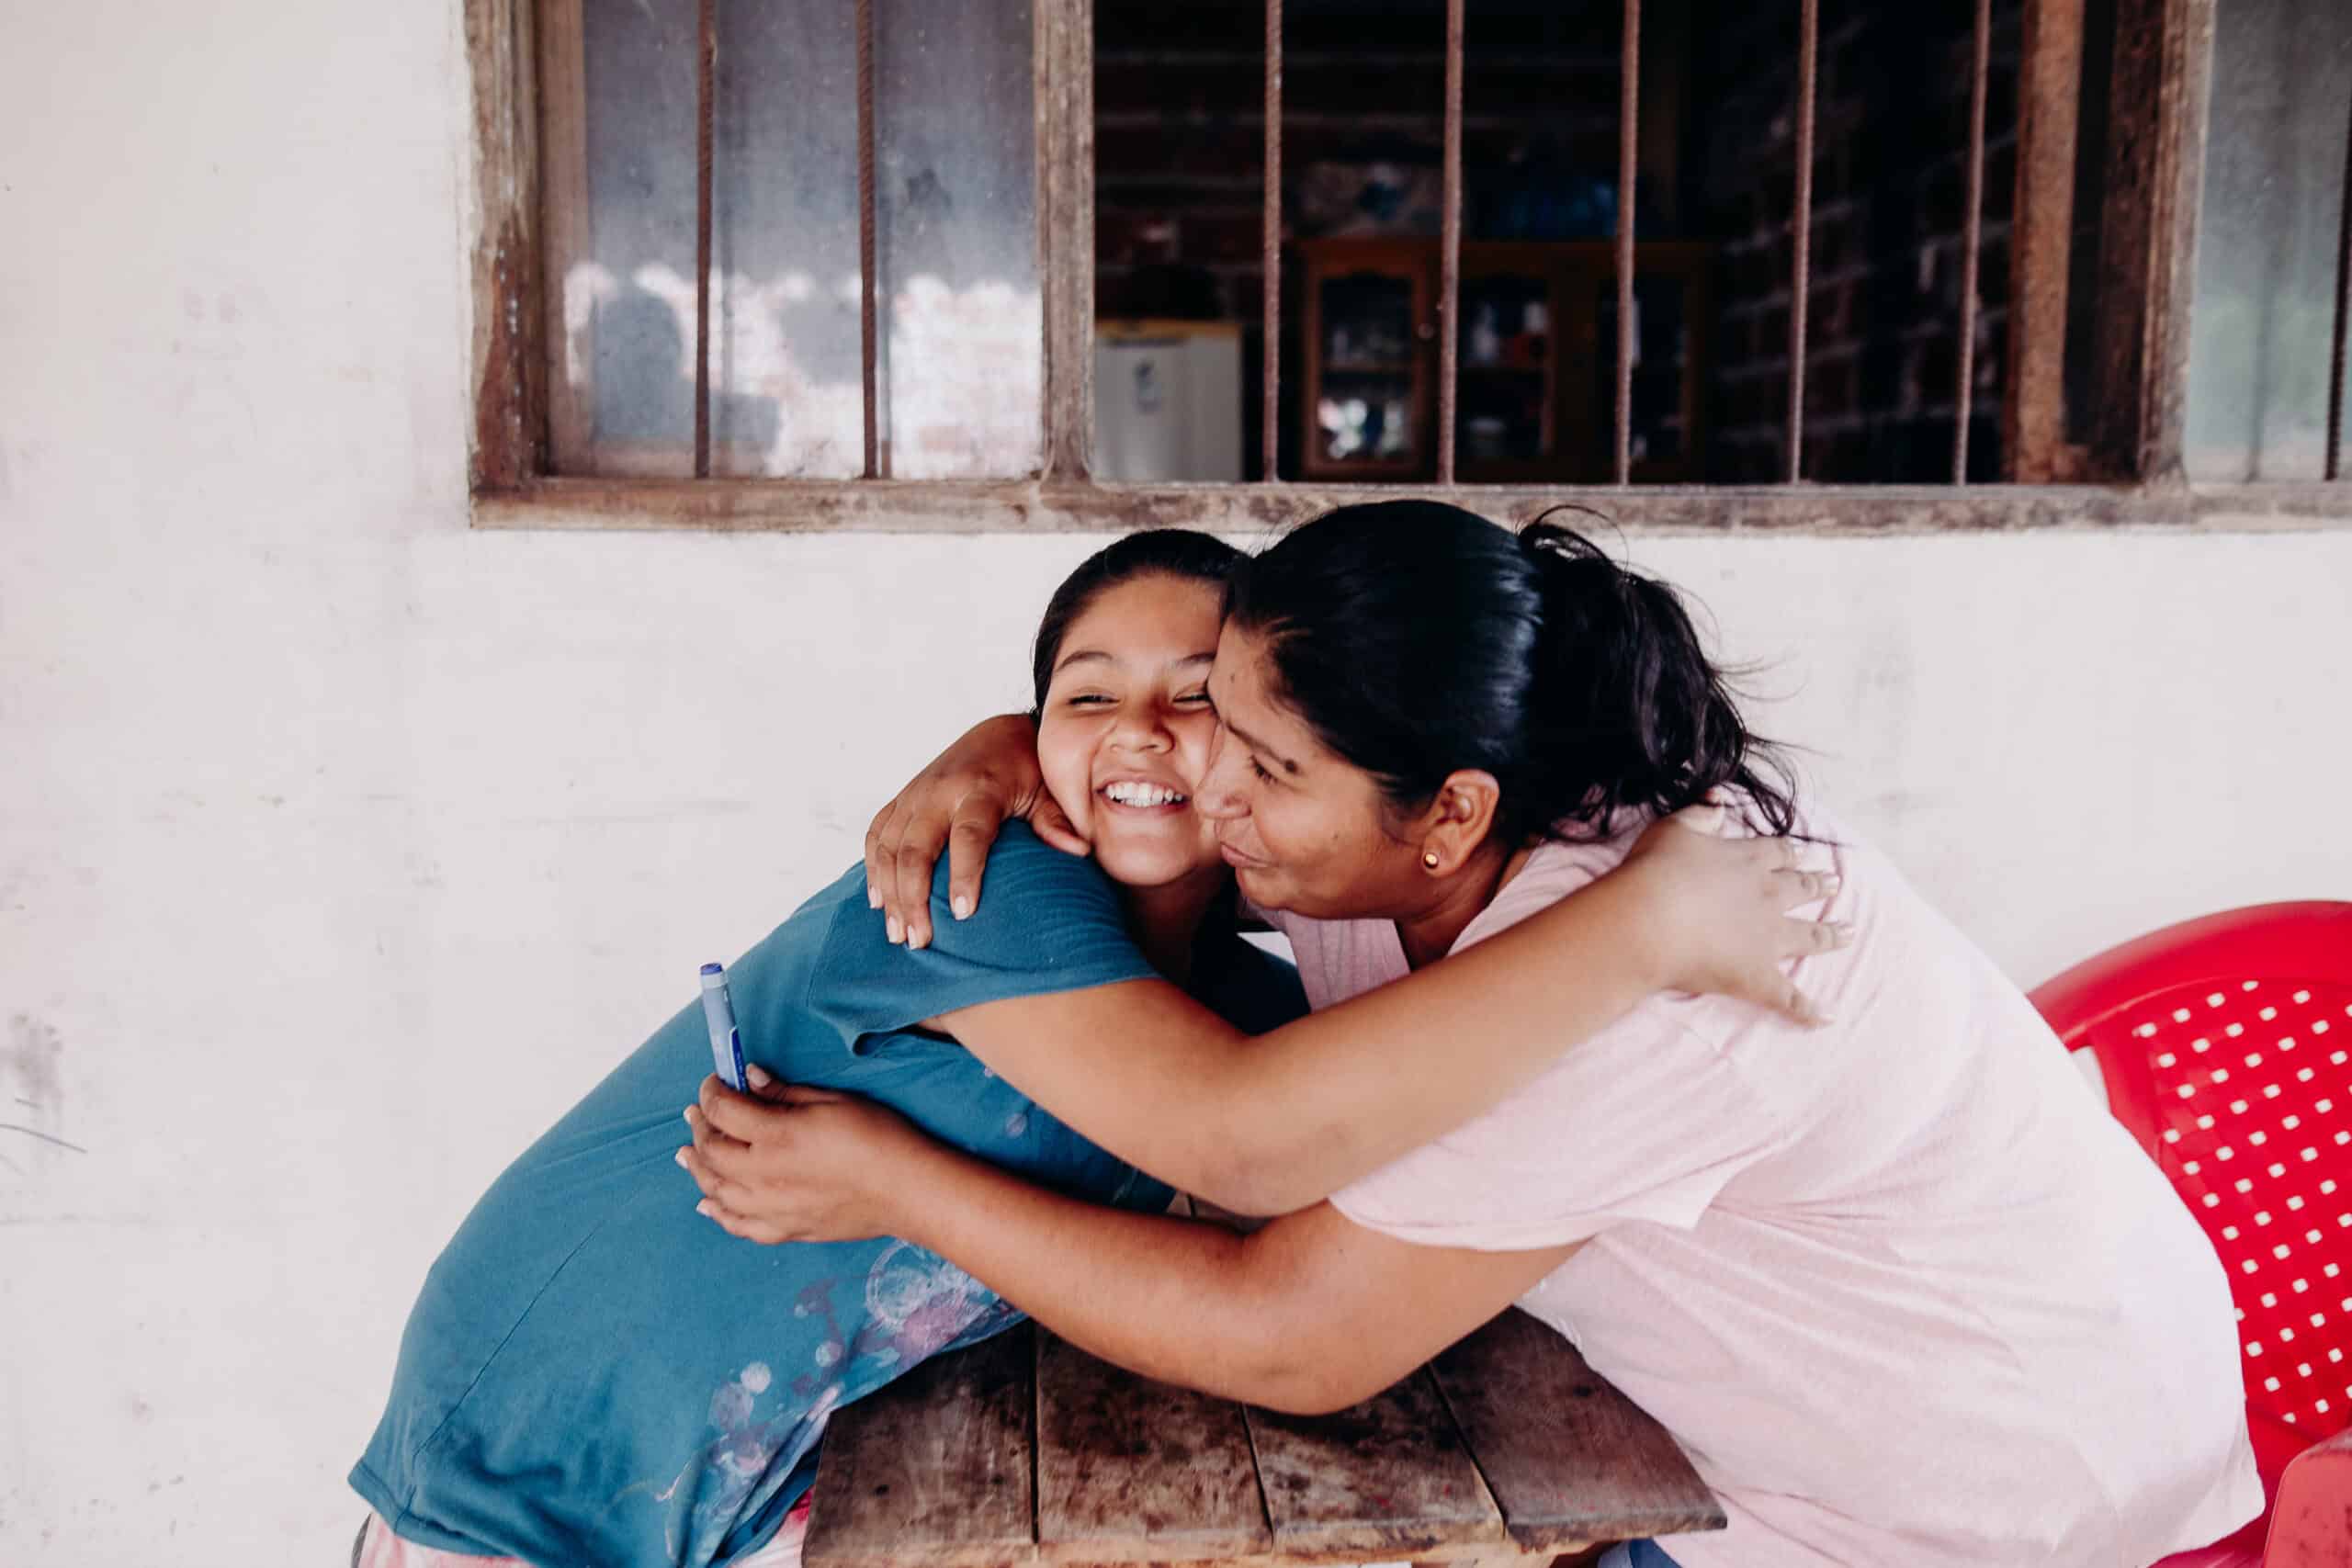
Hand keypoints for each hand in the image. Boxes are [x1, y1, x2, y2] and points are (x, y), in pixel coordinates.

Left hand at [678, 1068, 933, 1244]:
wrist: (907, 1191)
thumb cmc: (878, 1138)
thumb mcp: (833, 1102)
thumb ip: (784, 1094)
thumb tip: (750, 1079)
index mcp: (776, 1136)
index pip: (723, 1110)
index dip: (711, 1092)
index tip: (714, 1082)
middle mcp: (764, 1175)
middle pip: (712, 1151)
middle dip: (700, 1127)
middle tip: (696, 1113)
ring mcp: (771, 1207)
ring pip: (716, 1190)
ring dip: (698, 1169)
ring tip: (688, 1154)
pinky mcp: (785, 1230)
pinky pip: (738, 1225)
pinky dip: (718, 1213)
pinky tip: (707, 1203)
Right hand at [863, 713, 1086, 950]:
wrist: (1000, 732)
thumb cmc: (1029, 769)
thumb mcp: (1048, 791)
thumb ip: (1056, 820)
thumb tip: (1080, 849)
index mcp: (981, 787)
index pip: (969, 834)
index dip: (965, 873)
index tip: (964, 914)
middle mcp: (940, 790)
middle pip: (915, 847)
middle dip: (913, 896)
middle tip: (919, 940)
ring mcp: (916, 793)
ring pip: (889, 845)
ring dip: (889, 891)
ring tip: (898, 934)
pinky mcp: (902, 799)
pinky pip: (877, 833)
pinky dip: (874, 866)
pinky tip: (879, 900)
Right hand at [1616, 805, 1849, 1024]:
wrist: (1649, 919)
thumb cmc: (1656, 870)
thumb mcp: (1675, 828)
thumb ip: (1701, 813)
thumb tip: (1721, 799)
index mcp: (1748, 860)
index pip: (1778, 854)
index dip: (1789, 854)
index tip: (1799, 855)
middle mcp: (1767, 897)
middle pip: (1801, 889)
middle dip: (1818, 885)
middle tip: (1834, 884)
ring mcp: (1768, 938)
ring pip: (1809, 936)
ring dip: (1830, 936)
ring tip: (1847, 933)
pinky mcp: (1760, 978)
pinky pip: (1790, 997)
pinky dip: (1809, 1009)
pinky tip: (1826, 1017)